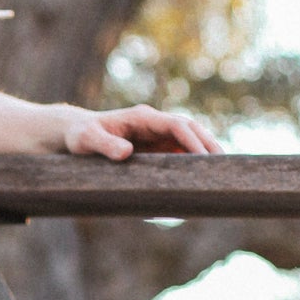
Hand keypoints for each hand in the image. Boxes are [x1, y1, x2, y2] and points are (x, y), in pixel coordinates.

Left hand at [60, 103, 221, 161]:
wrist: (75, 134)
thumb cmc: (79, 135)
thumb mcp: (86, 140)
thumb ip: (105, 145)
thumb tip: (126, 154)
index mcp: (142, 118)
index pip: (176, 125)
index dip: (192, 140)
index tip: (204, 157)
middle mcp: (153, 124)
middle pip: (189, 130)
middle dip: (208, 145)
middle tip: (224, 165)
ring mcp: (155, 136)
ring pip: (187, 142)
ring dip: (203, 154)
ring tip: (219, 175)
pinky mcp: (154, 148)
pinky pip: (177, 154)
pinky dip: (189, 165)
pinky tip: (197, 181)